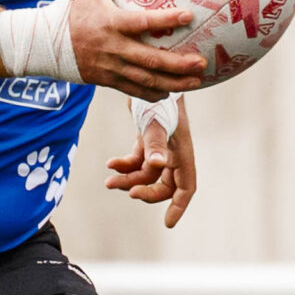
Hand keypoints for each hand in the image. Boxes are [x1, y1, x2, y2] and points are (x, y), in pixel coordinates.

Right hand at [67, 0, 208, 99]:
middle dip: (178, 64)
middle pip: (150, 60)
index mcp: (110, 22)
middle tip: (201, 62)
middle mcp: (112, 47)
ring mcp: (110, 67)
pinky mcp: (107, 80)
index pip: (142, 22)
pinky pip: (134, 90)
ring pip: (146, 80)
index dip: (166, 19)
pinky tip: (172, 91)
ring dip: (174, 83)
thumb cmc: (71, 10)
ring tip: (196, 81)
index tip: (189, 16)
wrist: (44, 43)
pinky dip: (154, 93)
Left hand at [105, 98, 196, 227]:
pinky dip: (124, 164)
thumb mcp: (155, 120)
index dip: (179, 206)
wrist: (150, 71)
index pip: (186, 186)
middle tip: (129, 193)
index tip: (167, 223)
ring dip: (129, 180)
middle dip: (145, 192)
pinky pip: (137, 160)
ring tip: (109, 181)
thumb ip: (154, 144)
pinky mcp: (147, 137)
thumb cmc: (157, 96)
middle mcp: (173, 152)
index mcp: (181, 151)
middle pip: (164, 184)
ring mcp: (160, 145)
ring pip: (147, 174)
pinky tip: (110, 163)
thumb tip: (157, 166)